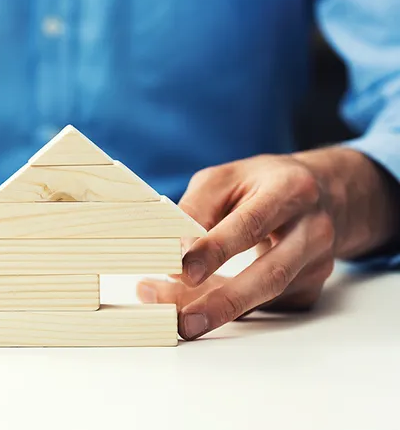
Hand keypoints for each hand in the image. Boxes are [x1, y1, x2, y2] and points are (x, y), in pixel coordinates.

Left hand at [137, 148, 398, 339]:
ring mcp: (317, 264)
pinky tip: (201, 308)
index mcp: (289, 190)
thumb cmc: (261, 184)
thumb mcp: (223, 179)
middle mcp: (312, 229)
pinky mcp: (310, 288)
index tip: (182, 272)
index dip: (215, 251)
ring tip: (181, 321)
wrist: (324, 193)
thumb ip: (197, 210)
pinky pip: (266, 306)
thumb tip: (175, 254)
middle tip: (184, 320)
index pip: (249, 225)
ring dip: (219, 312)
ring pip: (265, 298)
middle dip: (224, 302)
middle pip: (270, 275)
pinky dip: (230, 311)